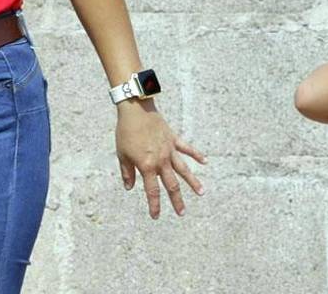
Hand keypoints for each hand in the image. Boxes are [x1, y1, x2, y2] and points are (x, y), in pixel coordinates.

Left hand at [115, 101, 205, 217]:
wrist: (135, 110)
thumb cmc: (126, 132)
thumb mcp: (122, 154)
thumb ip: (127, 172)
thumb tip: (129, 187)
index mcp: (147, 166)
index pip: (152, 191)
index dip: (154, 205)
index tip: (156, 216)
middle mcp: (161, 161)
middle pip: (172, 185)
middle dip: (177, 200)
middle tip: (182, 213)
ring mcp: (169, 150)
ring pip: (184, 170)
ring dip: (193, 182)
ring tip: (201, 193)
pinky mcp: (173, 139)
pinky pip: (187, 149)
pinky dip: (196, 155)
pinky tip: (205, 161)